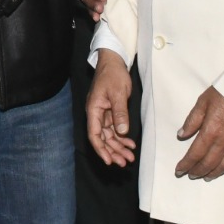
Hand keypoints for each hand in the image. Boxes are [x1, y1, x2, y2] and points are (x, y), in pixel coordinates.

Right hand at [87, 49, 136, 166]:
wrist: (114, 61)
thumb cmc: (113, 74)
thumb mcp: (118, 93)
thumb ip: (120, 113)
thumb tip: (122, 132)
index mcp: (93, 110)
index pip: (94, 134)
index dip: (101, 149)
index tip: (109, 161)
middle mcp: (96, 114)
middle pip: (102, 138)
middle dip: (113, 151)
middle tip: (125, 162)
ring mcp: (103, 114)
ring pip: (109, 135)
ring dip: (118, 146)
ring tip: (130, 157)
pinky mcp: (110, 112)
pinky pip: (115, 128)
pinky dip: (122, 137)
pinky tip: (130, 144)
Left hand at [174, 87, 223, 180]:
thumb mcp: (203, 102)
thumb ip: (192, 120)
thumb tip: (181, 134)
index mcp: (211, 131)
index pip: (195, 154)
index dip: (186, 164)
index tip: (179, 170)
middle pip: (208, 163)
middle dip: (196, 171)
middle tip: (189, 175)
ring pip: (223, 166)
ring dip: (212, 173)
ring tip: (204, 177)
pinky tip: (223, 170)